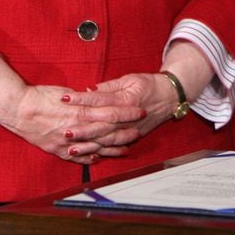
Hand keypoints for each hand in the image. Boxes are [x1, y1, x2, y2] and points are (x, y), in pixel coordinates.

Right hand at [0, 58, 145, 165]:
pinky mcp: (56, 150)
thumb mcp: (65, 91)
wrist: (17, 110)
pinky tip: (99, 157)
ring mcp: (66, 142)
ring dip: (111, 148)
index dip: (126, 113)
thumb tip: (97, 97)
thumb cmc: (40, 96)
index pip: (109, 113)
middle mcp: (75, 129)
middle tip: (138, 131)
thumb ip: (83, 98)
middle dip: (124, 132)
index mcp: (78, 111)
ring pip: (94, 147)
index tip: (138, 111)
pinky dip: (89, 157)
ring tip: (126, 148)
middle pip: (105, 132)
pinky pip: (76, 156)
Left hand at [61, 73, 180, 148]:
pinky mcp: (132, 137)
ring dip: (89, 144)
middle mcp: (128, 117)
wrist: (170, 96)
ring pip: (106, 139)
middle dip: (81, 128)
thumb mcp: (130, 79)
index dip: (81, 99)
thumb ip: (109, 86)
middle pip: (101, 124)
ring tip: (71, 147)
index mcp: (126, 99)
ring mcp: (130, 129)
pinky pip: (115, 147)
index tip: (65, 99)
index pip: (99, 99)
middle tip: (64, 129)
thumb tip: (89, 90)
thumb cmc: (150, 85)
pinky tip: (89, 155)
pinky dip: (102, 152)